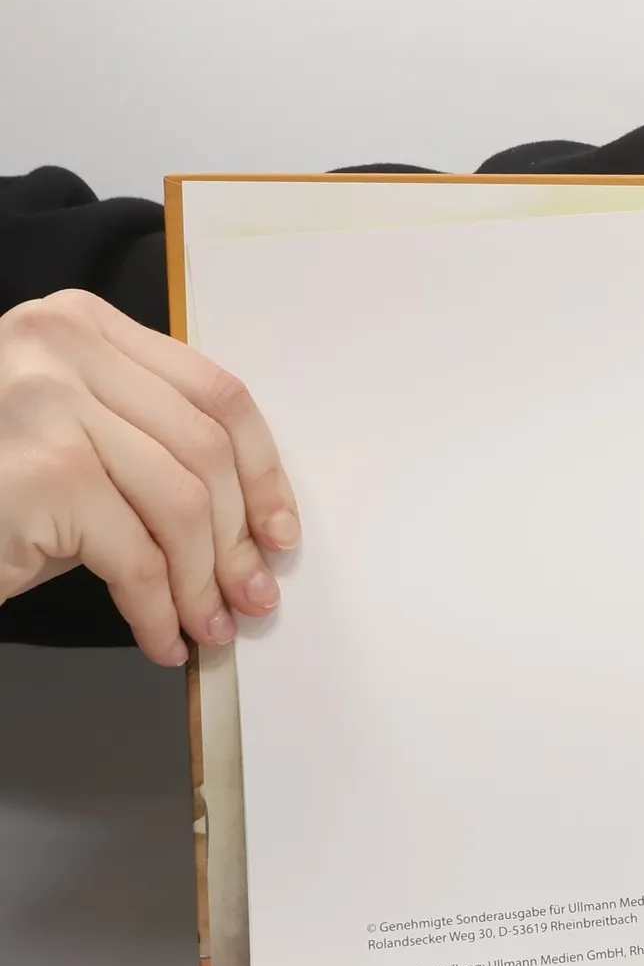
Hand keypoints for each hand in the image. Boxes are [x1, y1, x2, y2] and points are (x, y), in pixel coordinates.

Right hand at [0, 290, 297, 665]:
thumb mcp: (84, 440)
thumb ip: (157, 450)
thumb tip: (257, 530)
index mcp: (86, 326)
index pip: (215, 393)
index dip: (263, 472)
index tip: (280, 531)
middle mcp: (64, 347)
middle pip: (206, 451)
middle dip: (239, 539)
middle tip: (253, 595)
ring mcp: (48, 404)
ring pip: (182, 505)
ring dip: (203, 583)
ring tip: (210, 626)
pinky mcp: (41, 474)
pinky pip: (136, 558)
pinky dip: (159, 610)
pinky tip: (163, 638)